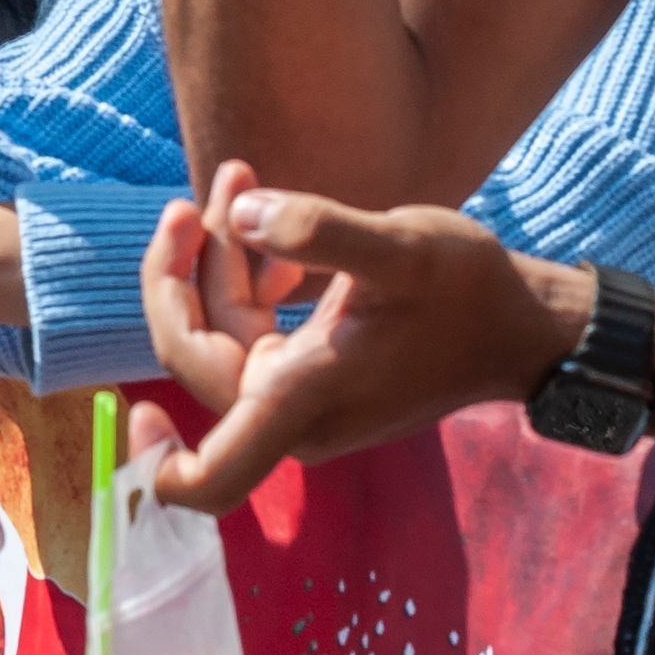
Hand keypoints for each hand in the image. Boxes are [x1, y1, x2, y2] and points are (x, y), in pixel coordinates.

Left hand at [134, 158, 592, 511]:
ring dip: (218, 255)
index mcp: (301, 405)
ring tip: (240, 178)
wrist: (524, 321)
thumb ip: (321, 231)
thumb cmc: (469, 291)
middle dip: (182, 272)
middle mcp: (293, 414)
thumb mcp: (399, 248)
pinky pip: (251, 325)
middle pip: (192, 353)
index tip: (129, 408)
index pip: (210, 477)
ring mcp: (301, 396)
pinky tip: (267, 223)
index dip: (154, 463)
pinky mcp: (314, 372)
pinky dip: (248, 274)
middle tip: (196, 200)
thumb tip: (245, 217)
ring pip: (220, 329)